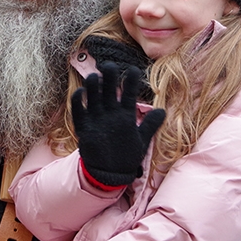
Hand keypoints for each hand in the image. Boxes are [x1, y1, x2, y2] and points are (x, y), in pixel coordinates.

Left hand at [71, 62, 165, 187]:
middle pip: (108, 89)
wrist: (107, 175)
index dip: (131, 79)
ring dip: (93, 84)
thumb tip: (162, 110)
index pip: (129, 93)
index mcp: (126, 119)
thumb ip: (151, 124)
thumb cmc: (126, 157)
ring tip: (95, 75)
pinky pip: (78, 109)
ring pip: (92, 96)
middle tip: (109, 64)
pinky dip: (78, 99)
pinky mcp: (82, 128)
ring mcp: (95, 121)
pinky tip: (80, 91)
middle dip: (109, 74)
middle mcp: (110, 117)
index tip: (133, 68)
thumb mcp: (142, 141)